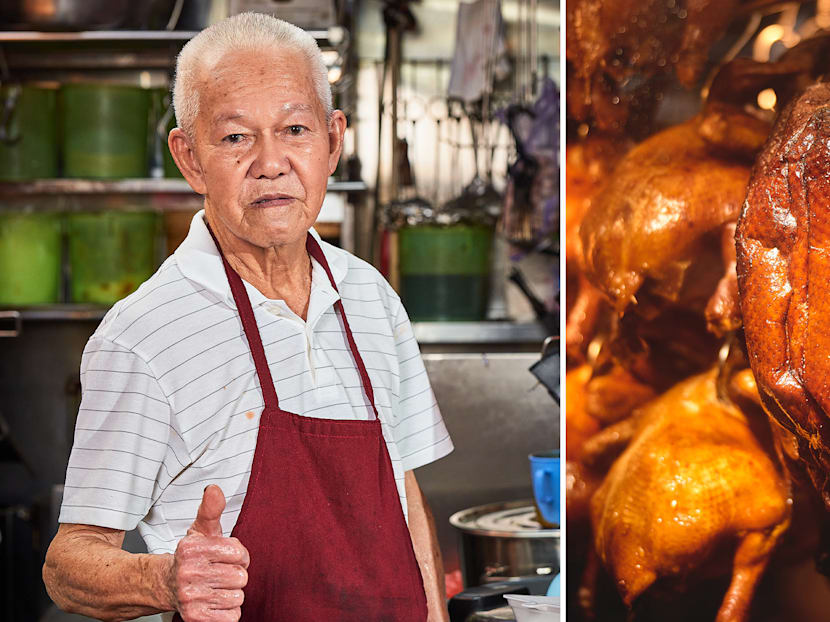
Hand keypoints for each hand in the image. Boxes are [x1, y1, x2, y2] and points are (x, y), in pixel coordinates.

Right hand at [169, 485, 249, 621]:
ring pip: (237, 597)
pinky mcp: (194, 618)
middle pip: (240, 577)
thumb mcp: (201, 530)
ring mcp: (190, 597)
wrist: (166, 584)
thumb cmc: (192, 556)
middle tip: (221, 573)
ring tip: (217, 587)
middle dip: (235, 575)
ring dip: (232, 593)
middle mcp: (188, 573)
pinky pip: (232, 616)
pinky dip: (228, 611)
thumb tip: (215, 489)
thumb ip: (211, 509)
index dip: (239, 556)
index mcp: (192, 549)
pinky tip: (215, 601)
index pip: (239, 553)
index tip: (227, 556)